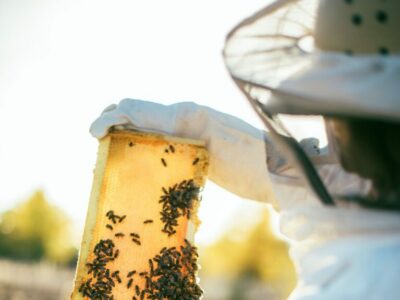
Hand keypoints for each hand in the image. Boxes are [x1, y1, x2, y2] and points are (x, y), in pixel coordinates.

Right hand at [90, 99, 274, 202]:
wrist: (280, 172)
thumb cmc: (255, 157)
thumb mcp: (217, 134)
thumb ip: (182, 119)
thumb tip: (136, 110)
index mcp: (186, 113)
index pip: (139, 108)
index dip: (112, 117)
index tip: (94, 134)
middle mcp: (184, 120)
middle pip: (138, 116)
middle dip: (114, 125)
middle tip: (99, 146)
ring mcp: (189, 136)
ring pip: (146, 131)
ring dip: (124, 138)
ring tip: (108, 156)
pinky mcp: (194, 153)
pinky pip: (160, 146)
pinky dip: (141, 151)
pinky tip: (135, 165)